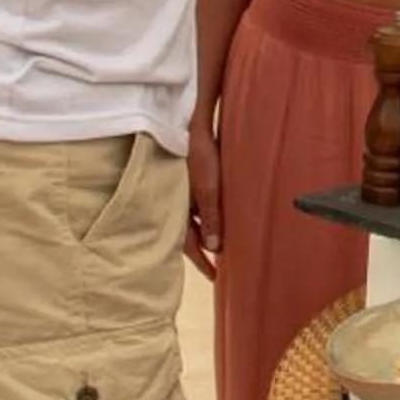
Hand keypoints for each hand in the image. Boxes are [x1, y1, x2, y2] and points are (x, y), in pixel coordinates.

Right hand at [185, 122, 223, 278]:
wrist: (191, 123)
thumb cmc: (199, 155)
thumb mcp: (207, 188)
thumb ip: (211, 216)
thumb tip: (214, 247)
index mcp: (176, 208)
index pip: (188, 243)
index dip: (202, 262)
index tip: (215, 277)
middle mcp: (176, 203)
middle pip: (188, 233)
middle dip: (201, 249)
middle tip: (218, 265)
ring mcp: (181, 191)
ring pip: (192, 218)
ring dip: (206, 230)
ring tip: (223, 242)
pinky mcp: (188, 180)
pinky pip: (196, 203)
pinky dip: (206, 213)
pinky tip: (220, 213)